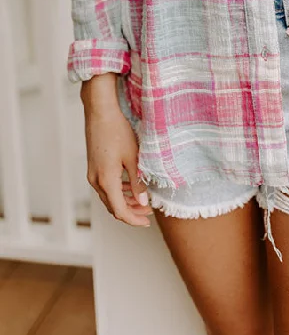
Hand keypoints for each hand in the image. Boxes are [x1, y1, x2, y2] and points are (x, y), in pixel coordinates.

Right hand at [82, 74, 151, 226]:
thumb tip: (143, 202)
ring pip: (109, 197)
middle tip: (148, 213)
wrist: (100, 112)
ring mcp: (92, 174)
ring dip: (125, 202)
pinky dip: (118, 191)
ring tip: (142, 201)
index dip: (134, 220)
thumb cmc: (117, 131)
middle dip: (131, 212)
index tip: (147, 222)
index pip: (120, 210)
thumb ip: (138, 182)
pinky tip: (131, 186)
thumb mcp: (133, 157)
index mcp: (106, 181)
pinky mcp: (93, 166)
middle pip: (113, 206)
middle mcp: (96, 180)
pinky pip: (106, 186)